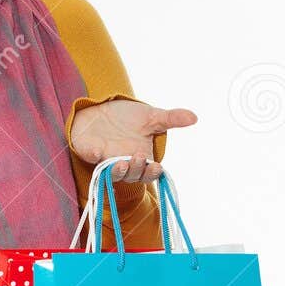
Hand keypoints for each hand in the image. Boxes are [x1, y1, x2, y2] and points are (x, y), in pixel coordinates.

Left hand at [69, 98, 197, 182]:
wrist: (101, 109)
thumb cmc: (127, 118)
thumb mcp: (151, 116)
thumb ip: (171, 119)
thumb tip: (194, 117)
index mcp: (141, 159)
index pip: (148, 174)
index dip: (152, 173)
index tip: (157, 167)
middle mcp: (125, 164)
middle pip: (132, 176)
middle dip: (136, 170)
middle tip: (138, 156)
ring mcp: (106, 161)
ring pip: (114, 175)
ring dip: (118, 171)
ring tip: (121, 162)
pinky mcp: (90, 153)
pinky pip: (91, 158)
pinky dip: (94, 155)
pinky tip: (97, 151)